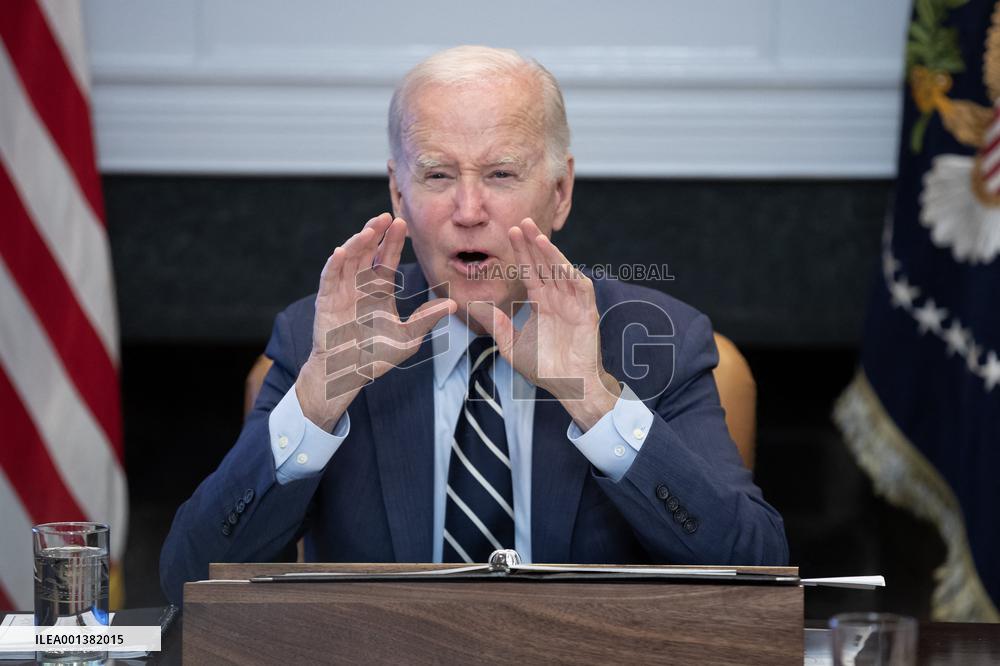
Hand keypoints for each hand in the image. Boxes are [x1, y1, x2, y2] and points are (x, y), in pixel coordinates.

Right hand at [296, 213, 455, 429]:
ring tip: (369, 230)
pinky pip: (329, 277)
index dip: (393, 242)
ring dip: (357, 243)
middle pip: (368, 252)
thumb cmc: (376, 357)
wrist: (348, 374)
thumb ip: (427, 319)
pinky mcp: (326, 300)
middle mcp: (360, 285)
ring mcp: (342, 290)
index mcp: (380, 289)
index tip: (403, 224)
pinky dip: (334, 264)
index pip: (387, 259)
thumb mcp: (408, 338)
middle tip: (386, 216)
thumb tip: (454, 304)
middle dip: (376, 234)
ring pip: (349, 259)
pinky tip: (341, 250)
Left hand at [468, 219, 620, 430]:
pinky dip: (573, 276)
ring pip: (562, 272)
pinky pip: (582, 290)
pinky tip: (561, 264)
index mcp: (541, 302)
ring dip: (551, 254)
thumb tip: (476, 306)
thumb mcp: (511, 346)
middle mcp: (557, 299)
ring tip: (538, 237)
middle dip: (534, 244)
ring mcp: (573, 304)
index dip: (521, 252)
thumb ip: (497, 325)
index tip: (510, 231)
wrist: (568, 387)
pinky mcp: (587, 314)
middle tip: (523, 221)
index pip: (530, 271)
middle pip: (544, 265)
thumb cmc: (544, 369)